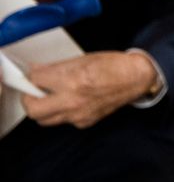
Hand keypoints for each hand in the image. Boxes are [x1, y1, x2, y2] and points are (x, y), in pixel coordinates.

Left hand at [23, 51, 157, 127]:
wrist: (137, 79)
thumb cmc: (114, 65)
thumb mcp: (84, 59)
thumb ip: (58, 67)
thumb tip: (37, 71)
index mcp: (73, 80)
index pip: (36, 81)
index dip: (32, 75)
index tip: (32, 74)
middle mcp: (73, 100)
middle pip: (33, 108)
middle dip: (28, 98)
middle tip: (32, 90)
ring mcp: (78, 114)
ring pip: (44, 120)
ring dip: (42, 108)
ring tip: (49, 97)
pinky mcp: (84, 122)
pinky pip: (62, 121)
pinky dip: (61, 112)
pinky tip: (70, 101)